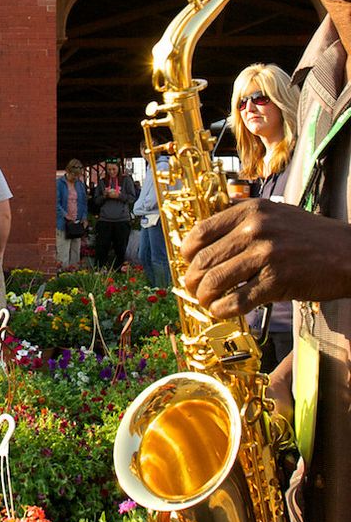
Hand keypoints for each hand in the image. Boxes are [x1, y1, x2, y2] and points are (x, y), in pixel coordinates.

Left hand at [181, 198, 350, 318]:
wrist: (348, 253)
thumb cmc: (310, 236)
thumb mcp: (274, 214)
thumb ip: (242, 222)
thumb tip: (206, 241)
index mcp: (249, 210)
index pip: (200, 231)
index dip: (187, 253)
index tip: (189, 264)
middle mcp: (254, 228)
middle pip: (202, 259)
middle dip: (192, 280)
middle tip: (195, 290)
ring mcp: (265, 254)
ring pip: (215, 281)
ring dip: (205, 297)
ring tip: (208, 303)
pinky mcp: (277, 281)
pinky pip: (237, 300)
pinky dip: (223, 310)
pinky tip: (223, 311)